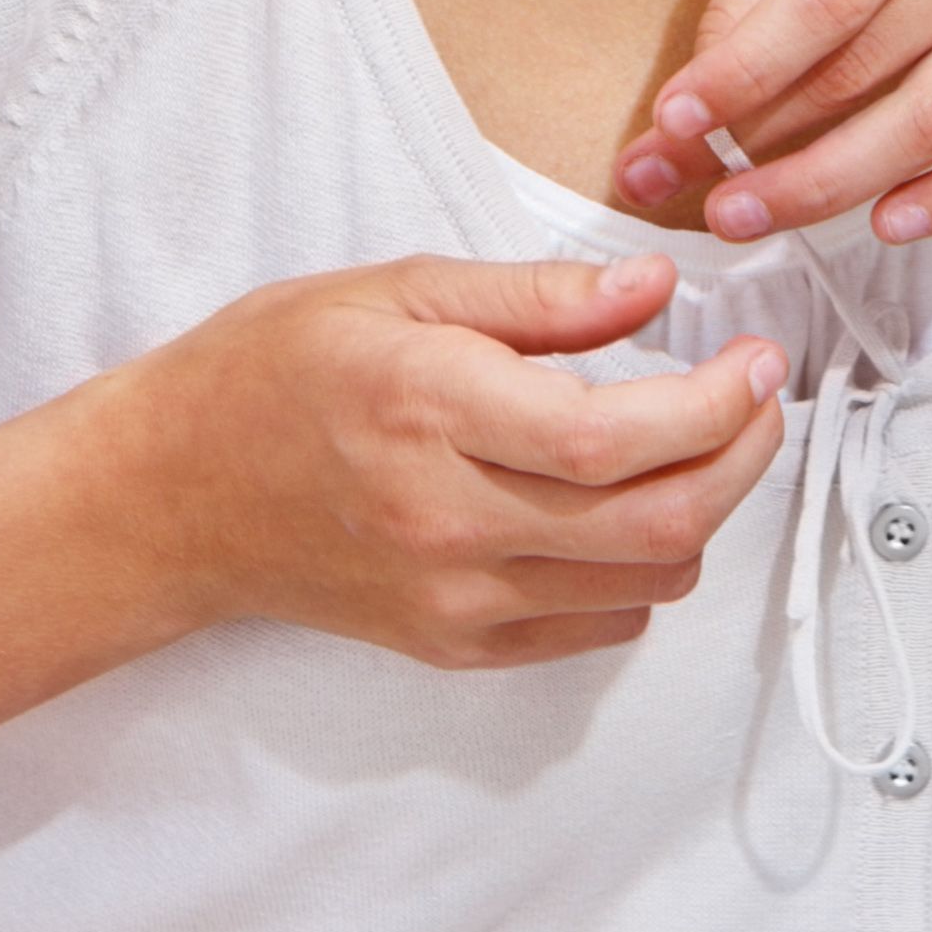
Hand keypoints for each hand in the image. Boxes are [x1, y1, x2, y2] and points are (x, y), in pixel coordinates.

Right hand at [123, 254, 784, 668]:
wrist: (172, 494)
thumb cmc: (272, 375)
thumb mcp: (396, 288)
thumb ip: (536, 296)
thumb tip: (651, 287)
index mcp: (433, 410)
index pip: (616, 434)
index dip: (716, 403)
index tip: (754, 361)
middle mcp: (449, 519)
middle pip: (656, 522)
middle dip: (743, 458)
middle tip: (758, 399)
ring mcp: (454, 596)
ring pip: (646, 583)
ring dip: (702, 512)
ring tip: (696, 444)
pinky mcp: (457, 644)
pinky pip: (598, 627)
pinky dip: (643, 571)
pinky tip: (622, 507)